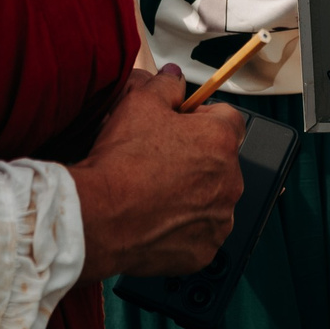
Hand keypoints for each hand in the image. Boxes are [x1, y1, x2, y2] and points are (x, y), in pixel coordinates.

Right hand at [68, 67, 243, 279]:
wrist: (99, 216)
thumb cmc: (121, 162)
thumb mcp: (139, 103)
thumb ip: (165, 85)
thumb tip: (174, 78)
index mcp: (220, 141)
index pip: (228, 118)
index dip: (202, 117)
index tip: (181, 123)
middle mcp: (230, 181)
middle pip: (221, 160)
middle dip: (197, 156)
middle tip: (160, 158)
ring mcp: (219, 220)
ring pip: (213, 197)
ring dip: (193, 192)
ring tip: (156, 190)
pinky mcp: (204, 250)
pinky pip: (200, 232)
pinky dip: (184, 226)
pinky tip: (156, 217)